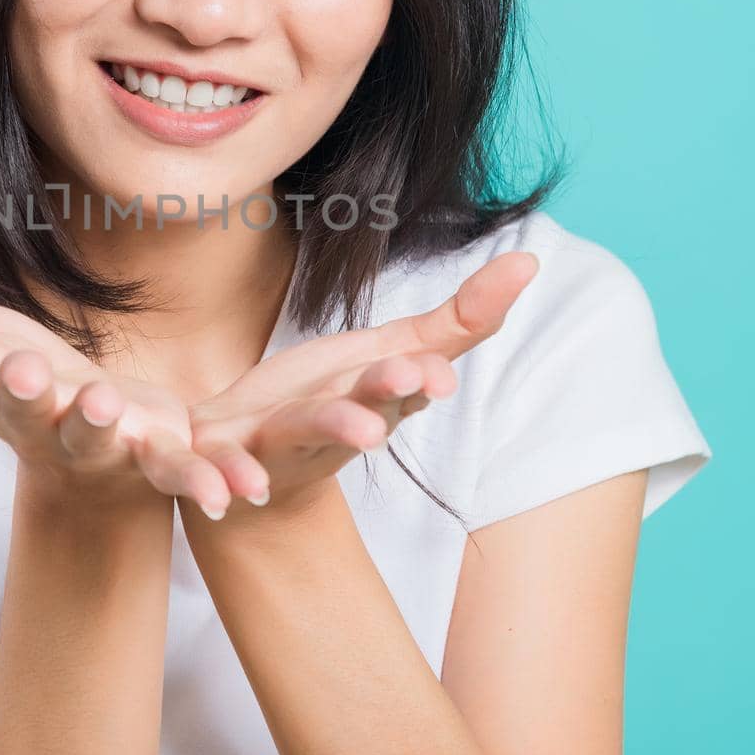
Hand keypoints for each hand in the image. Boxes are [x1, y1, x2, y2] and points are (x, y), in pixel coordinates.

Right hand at [0, 253, 236, 515]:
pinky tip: (232, 493)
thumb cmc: (20, 389)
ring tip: (98, 400)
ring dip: (91, 421)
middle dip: (19, 391)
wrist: (94, 471)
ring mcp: (97, 446)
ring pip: (91, 434)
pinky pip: (177, 472)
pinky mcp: (153, 459)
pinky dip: (204, 480)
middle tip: (18, 372)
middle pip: (23, 409)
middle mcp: (39, 426)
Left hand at [186, 250, 540, 515]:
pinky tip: (232, 492)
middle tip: (414, 381)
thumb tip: (530, 262)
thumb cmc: (330, 398)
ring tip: (363, 433)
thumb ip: (461, 319)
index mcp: (374, 396)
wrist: (249, 464)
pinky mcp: (225, 456)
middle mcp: (333, 422)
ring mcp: (278, 441)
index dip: (422, 375)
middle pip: (364, 404)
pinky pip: (224, 468)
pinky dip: (228, 480)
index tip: (442, 372)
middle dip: (385, 394)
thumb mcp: (392, 351)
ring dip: (334, 427)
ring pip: (303, 430)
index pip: (406, 381)